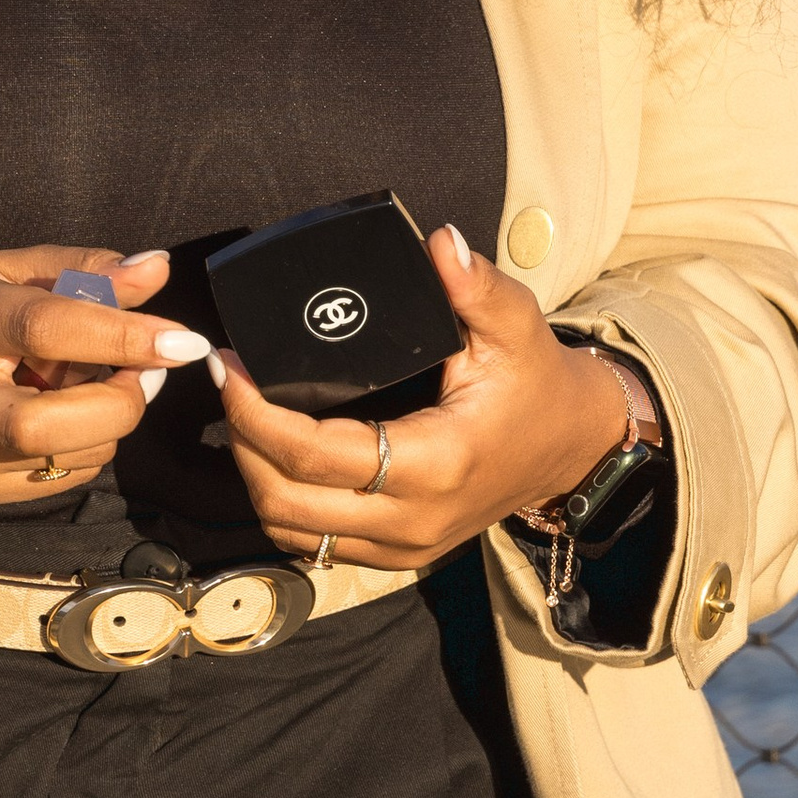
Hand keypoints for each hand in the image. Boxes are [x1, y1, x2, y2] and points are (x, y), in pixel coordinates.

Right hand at [0, 246, 205, 506]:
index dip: (124, 335)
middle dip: (120, 402)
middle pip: (49, 423)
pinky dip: (85, 445)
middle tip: (145, 372)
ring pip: (66, 457)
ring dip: (107, 422)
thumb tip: (157, 269)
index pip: (47, 329)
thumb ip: (83, 270)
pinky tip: (60, 413)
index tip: (185, 339)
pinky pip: (62, 478)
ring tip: (84, 383)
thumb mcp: (5, 270)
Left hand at [215, 225, 630, 572]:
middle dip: (242, 443)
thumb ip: (476, 286)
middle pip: (287, 502)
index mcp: (437, 463)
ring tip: (243, 414)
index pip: (316, 455)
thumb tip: (439, 243)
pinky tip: (272, 453)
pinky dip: (282, 503)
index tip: (231, 366)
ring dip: (255, 476)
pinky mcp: (397, 554)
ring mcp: (404, 546)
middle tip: (228, 383)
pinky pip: (315, 543)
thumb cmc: (536, 384)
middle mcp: (413, 518)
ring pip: (293, 531)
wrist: (570, 447)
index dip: (257, 414)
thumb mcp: (516, 326)